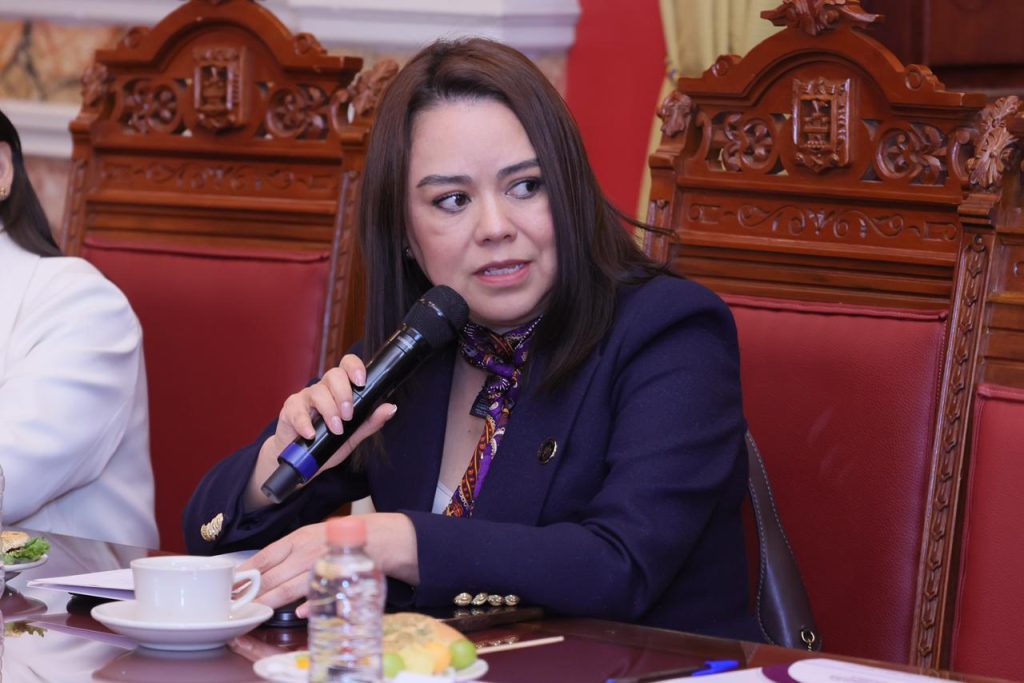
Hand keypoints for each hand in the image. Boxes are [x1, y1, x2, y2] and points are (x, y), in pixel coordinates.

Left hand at [239, 514, 419, 616]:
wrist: (377, 537)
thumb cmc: (341, 536)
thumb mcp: (311, 535)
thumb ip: (289, 551)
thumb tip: (262, 568)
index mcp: (298, 538)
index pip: (265, 556)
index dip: (247, 571)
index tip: (233, 583)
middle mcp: (306, 551)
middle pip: (272, 576)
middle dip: (253, 592)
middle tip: (237, 604)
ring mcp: (320, 565)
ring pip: (289, 587)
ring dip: (270, 601)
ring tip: (255, 611)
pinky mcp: (336, 578)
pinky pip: (319, 594)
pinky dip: (309, 604)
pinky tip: (299, 613)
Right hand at [244, 354, 398, 508]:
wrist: (301, 461)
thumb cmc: (328, 442)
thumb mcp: (353, 434)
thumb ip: (371, 421)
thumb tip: (391, 408)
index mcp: (340, 389)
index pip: (347, 365)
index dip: (355, 368)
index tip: (362, 382)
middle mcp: (322, 389)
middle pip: (333, 375)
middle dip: (344, 394)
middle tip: (348, 416)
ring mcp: (305, 398)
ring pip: (317, 392)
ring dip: (329, 411)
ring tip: (336, 429)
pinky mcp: (289, 410)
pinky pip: (297, 411)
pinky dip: (305, 423)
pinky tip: (311, 434)